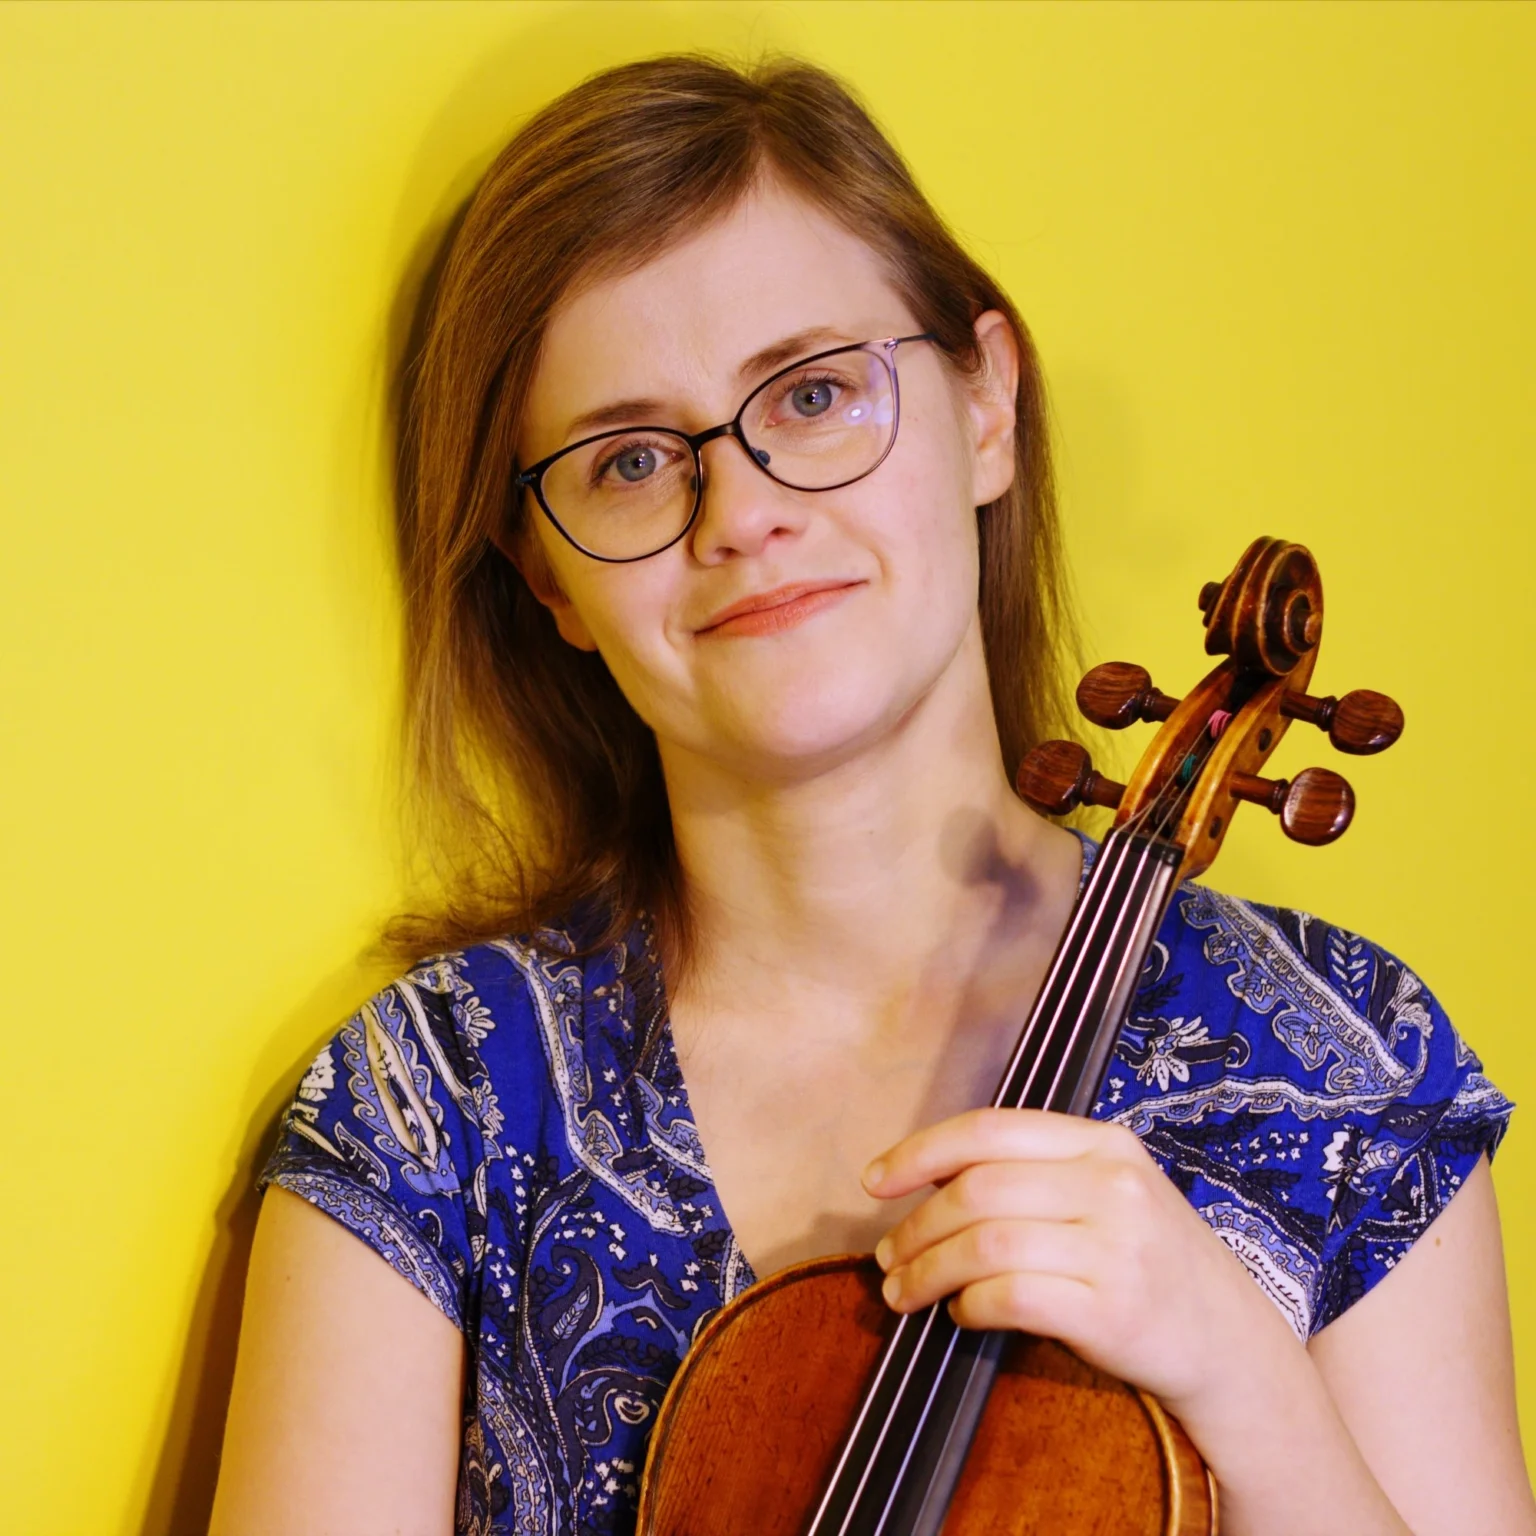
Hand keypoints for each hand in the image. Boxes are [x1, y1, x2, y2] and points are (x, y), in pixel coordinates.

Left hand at [862, 1106, 1299, 1417]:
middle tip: (887, 1257)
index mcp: (1103, 1142)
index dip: (920, 1152)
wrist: (1231, 1344)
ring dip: (927, 1270)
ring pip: (985, 1244)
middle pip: (977, 1190)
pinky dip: (970, 1306)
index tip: (874, 1181)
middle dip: (915, 1225)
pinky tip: (962, 1314)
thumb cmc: (1148, 1262)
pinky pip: (1012, 1298)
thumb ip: (1034, 1174)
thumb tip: (925, 1178)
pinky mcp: (1114, 1312)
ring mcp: (1118, 1248)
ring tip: (904, 1291)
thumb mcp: (1107, 1193)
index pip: (989, 1130)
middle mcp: (1113, 1185)